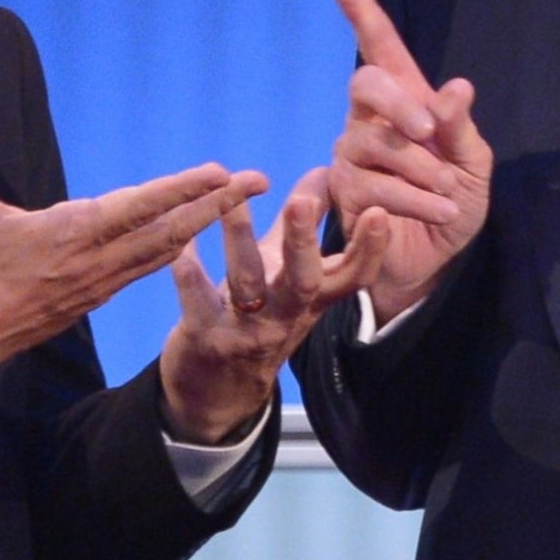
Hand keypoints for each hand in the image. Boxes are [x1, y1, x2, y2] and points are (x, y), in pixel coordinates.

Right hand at [0, 91, 266, 388]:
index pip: (138, 208)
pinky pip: (146, 267)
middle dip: (217, 205)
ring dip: (203, 224)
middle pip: (170, 231)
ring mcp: (99, 283)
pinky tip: (191, 234)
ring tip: (236, 200)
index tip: (220, 171)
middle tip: (258, 181)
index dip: (182, 189)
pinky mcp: (94, 296)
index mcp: (69, 235)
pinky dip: (175, 247)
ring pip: (163, 251)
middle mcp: (95, 261)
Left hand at [159, 169, 389, 443]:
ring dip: (238, 239)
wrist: (219, 388)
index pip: (352, 276)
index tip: (378, 211)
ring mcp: (249, 331)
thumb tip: (329, 170)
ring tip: (230, 199)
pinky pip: (198, 304)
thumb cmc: (260, 313)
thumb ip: (307, 223)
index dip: (369, 248)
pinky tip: (181, 247)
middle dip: (301, 241)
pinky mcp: (208, 339)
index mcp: (313, 298)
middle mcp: (287, 316)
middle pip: (303, 281)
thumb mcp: (288, 271)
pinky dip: (189, 274)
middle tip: (300, 203)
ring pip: (246, 284)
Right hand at [326, 0, 492, 322]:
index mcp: (405, 102)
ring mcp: (351, 155)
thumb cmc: (454, 203)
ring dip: (423, 171)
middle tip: (429, 131)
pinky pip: (378, 186)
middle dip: (399, 104)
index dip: (360, 12)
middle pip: (365, 84)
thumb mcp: (473, 165)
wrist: (434, 260)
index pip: (378, 48)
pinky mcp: (343, 193)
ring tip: (449, 196)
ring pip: (377, 143)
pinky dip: (419, 200)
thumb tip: (456, 87)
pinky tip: (442, 211)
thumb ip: (461, 128)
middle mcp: (369, 121)